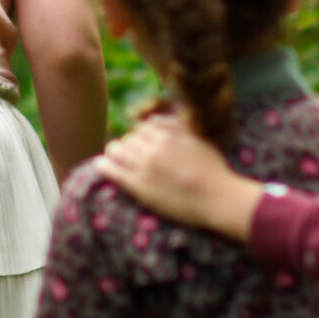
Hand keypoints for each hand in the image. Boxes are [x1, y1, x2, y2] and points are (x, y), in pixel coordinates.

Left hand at [99, 110, 264, 239]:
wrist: (218, 198)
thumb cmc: (214, 171)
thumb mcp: (199, 140)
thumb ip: (178, 127)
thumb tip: (155, 119)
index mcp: (169, 135)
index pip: (144, 126)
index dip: (142, 135)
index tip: (142, 143)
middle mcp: (154, 147)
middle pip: (130, 138)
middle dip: (129, 144)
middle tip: (129, 154)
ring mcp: (145, 166)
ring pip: (117, 150)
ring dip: (115, 152)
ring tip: (113, 158)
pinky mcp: (139, 186)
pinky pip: (112, 170)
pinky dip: (103, 165)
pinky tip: (100, 165)